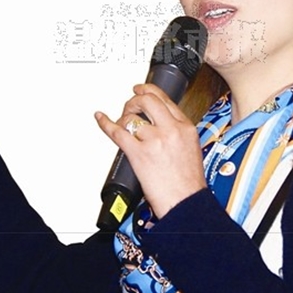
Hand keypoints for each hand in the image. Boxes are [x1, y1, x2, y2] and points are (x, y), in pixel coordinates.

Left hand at [95, 83, 206, 219]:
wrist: (186, 202)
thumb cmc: (188, 184)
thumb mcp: (191, 149)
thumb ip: (176, 134)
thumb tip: (161, 126)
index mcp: (186, 127)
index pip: (164, 100)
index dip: (148, 92)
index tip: (140, 90)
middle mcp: (170, 130)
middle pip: (147, 101)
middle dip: (134, 100)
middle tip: (129, 106)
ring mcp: (154, 140)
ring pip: (131, 117)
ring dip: (123, 119)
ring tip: (122, 125)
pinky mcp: (139, 153)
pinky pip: (117, 132)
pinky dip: (105, 124)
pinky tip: (101, 119)